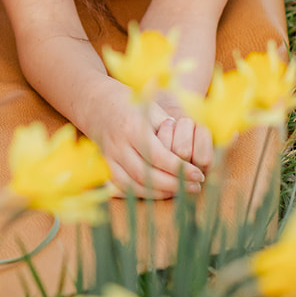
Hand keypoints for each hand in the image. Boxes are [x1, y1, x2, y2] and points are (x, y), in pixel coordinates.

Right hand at [92, 93, 206, 199]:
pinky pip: (124, 186)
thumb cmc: (130, 103)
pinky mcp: (106, 165)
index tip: (198, 174)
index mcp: (132, 127)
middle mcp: (119, 145)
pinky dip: (143, 193)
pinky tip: (161, 192)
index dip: (179, 169)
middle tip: (195, 187)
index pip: (158, 156)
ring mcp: (110, 157)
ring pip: (134, 185)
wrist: (97, 103)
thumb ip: (169, 128)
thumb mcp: (151, 107)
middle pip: (146, 174)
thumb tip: (189, 148)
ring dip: (160, 193)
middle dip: (173, 184)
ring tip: (182, 191)